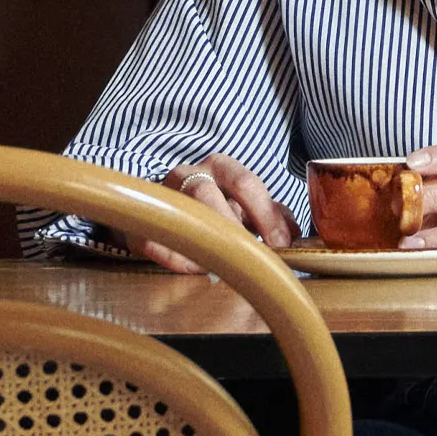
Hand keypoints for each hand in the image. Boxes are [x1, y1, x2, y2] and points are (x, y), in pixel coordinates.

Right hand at [129, 152, 298, 272]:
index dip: (265, 214)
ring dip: (205, 240)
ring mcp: (162, 195)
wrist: (164, 207)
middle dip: (233, 229)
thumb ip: (270, 214)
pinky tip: (195, 268)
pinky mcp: (141, 221)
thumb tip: (295, 233)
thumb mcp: (245, 205)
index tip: (281, 243)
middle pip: (208, 194)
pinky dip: (175, 256)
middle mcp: (189, 173)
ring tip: (223, 263)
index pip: (245, 182)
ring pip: (181, 212)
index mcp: (220, 166)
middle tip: (251, 256)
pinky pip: (154, 239)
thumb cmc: (215, 206)